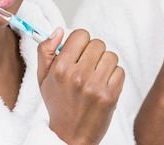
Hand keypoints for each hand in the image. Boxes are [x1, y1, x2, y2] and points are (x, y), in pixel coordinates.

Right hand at [37, 28, 124, 144]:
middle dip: (93, 53)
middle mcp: (78, 76)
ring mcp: (95, 86)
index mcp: (60, 68)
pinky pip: (120, 71)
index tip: (78, 52)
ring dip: (105, 64)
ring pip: (111, 56)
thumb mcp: (43, 77)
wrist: (70, 136)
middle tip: (87, 67)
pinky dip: (114, 77)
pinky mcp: (110, 95)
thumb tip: (59, 30)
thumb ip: (45, 51)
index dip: (80, 42)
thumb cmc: (58, 105)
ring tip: (96, 77)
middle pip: (98, 43)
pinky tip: (103, 86)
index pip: (80, 35)